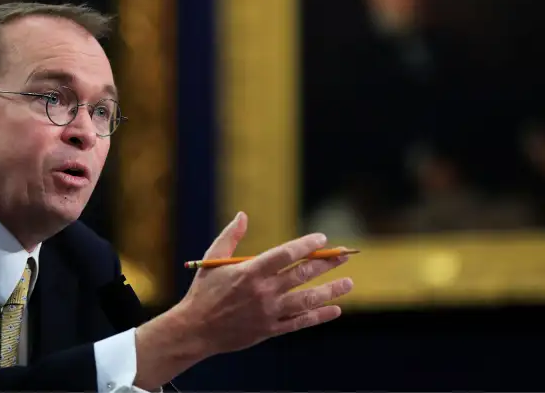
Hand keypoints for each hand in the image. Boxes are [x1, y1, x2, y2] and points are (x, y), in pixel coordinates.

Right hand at [176, 211, 352, 356]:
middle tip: (345, 255)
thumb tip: (243, 215)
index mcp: (250, 272)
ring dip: (330, 290)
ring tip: (348, 283)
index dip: (306, 245)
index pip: (285, 254)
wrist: (195, 329)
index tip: (322, 239)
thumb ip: (230, 236)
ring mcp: (268, 312)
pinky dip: (318, 316)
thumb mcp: (212, 260)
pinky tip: (335, 309)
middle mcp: (263, 291)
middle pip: (302, 274)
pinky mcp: (269, 330)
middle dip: (326, 263)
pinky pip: (299, 323)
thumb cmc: (203, 291)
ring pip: (306, 300)